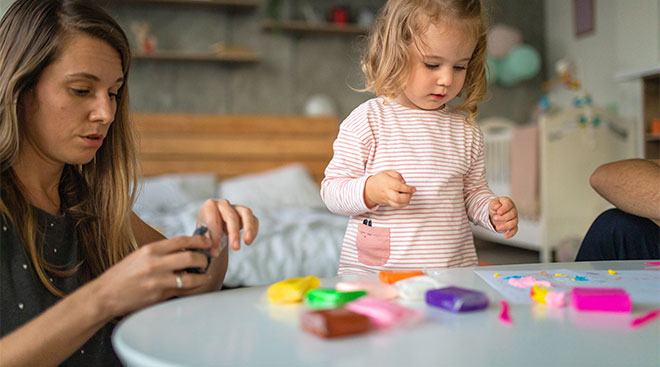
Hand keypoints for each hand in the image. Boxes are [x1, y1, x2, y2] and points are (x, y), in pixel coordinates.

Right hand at [93, 235, 217, 317]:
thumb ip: (161, 252)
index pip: (181, 241)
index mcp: (150, 249)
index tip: (208, 242)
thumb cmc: (122, 275)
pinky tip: (193, 287)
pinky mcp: (159, 296)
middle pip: (190, 257)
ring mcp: (158, 280)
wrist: (105, 295)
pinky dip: (190, 288)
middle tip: (206, 261)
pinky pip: (182, 291)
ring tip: (204, 276)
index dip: (199, 241)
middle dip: (203, 259)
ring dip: (202, 277)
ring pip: (190, 277)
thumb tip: (184, 250)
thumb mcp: (140, 256)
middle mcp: (155, 263)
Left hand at [196, 199, 258, 252]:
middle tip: (235, 248)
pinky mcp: (246, 214)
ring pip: (246, 213)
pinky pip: (254, 219)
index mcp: (209, 207)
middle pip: (231, 215)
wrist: (212, 235)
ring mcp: (236, 208)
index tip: (216, 249)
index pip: (213, 216)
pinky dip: (253, 230)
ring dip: (248, 228)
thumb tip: (213, 249)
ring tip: (247, 241)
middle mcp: (223, 204)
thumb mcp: (202, 239)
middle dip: (234, 233)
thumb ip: (206, 241)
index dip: (215, 233)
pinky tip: (248, 242)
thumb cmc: (206, 235)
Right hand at [364, 170, 415, 207]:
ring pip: (398, 204)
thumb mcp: (387, 172)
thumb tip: (404, 182)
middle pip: (398, 198)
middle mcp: (386, 191)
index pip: (398, 186)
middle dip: (408, 196)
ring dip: (407, 201)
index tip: (414, 188)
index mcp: (387, 182)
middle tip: (411, 192)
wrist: (369, 189)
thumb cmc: (380, 179)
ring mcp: (387, 198)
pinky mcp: (388, 203)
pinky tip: (405, 199)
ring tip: (408, 195)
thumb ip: (397, 175)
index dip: (408, 188)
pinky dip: (403, 204)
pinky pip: (397, 206)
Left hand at [488, 197, 517, 238]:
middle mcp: (513, 210)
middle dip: (503, 217)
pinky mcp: (513, 225)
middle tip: (494, 218)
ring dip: (506, 226)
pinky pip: (515, 230)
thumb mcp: (492, 203)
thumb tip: (497, 206)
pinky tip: (506, 236)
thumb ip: (494, 204)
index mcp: (508, 203)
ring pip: (514, 222)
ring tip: (497, 227)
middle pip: (512, 214)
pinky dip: (511, 233)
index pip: (509, 205)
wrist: (495, 212)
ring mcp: (514, 218)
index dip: (504, 209)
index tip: (498, 212)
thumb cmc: (495, 206)